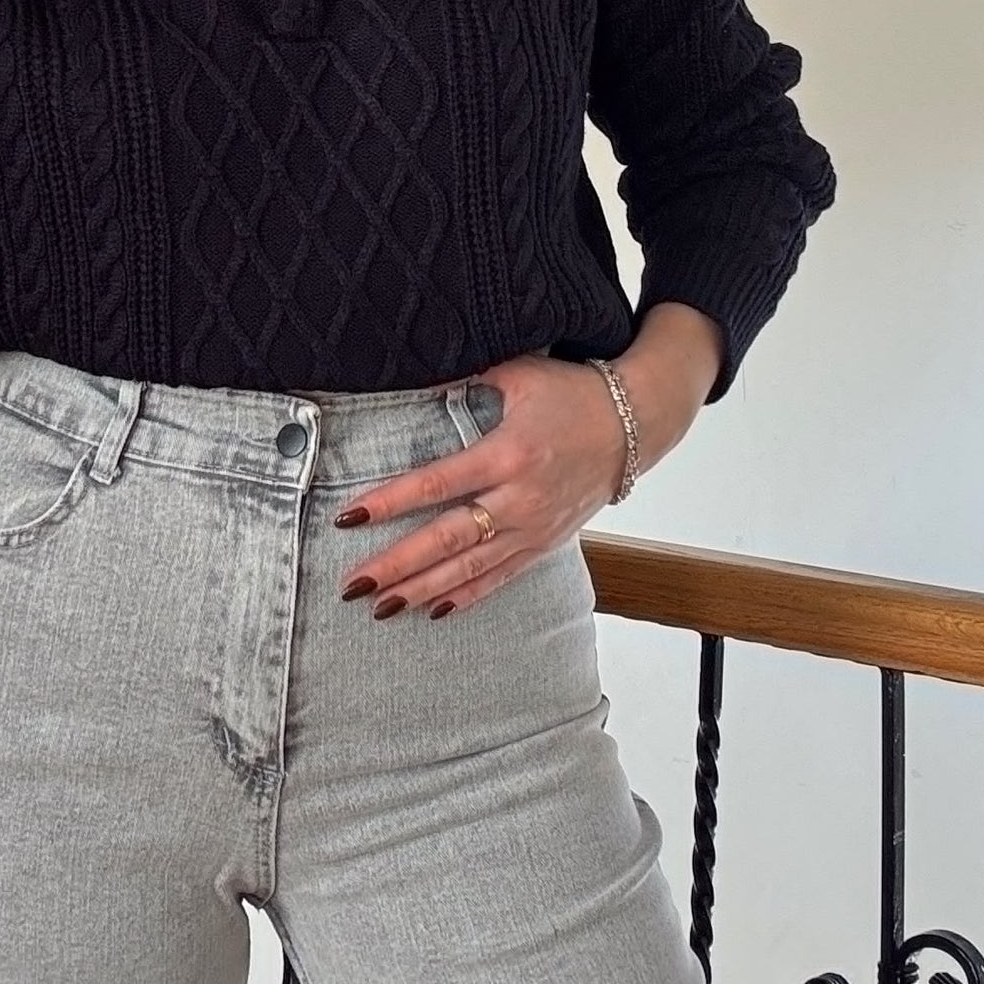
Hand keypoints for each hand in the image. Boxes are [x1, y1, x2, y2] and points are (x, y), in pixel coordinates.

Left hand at [335, 309, 721, 618]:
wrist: (634, 424)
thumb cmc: (571, 393)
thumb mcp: (519, 373)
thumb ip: (464, 376)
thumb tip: (411, 371)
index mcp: (507, 454)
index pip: (437, 484)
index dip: (390, 503)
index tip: (349, 518)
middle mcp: (519, 498)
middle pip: (447, 539)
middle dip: (397, 565)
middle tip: (352, 585)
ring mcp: (533, 527)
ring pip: (470, 568)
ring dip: (422, 589)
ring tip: (381, 607)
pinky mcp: (545, 543)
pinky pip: (500, 577)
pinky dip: (467, 596)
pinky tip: (433, 611)